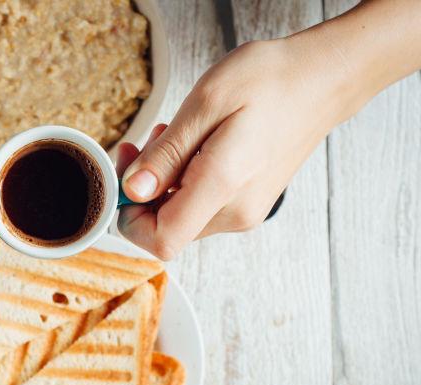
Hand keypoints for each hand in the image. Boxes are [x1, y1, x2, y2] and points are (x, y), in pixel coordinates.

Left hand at [117, 39, 348, 259]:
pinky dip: (183, 182)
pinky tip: (192, 147)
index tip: (126, 177)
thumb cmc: (269, 81)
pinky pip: (199, 207)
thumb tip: (133, 192)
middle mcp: (235, 212)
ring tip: (173, 136)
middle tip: (144, 144)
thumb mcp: (206, 103)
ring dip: (163, 184)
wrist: (322, 80)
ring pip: (180, 217)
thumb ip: (167, 155)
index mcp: (223, 186)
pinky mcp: (247, 205)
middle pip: (166, 229)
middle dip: (143, 192)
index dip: (130, 218)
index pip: (161, 240)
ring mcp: (244, 212)